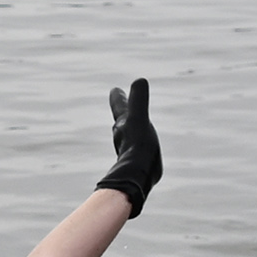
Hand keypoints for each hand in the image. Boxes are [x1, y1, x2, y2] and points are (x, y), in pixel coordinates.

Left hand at [101, 78, 160, 212]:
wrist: (136, 176)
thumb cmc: (137, 146)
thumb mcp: (139, 119)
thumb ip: (139, 100)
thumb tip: (139, 80)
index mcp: (124, 124)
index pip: (120, 107)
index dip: (118, 98)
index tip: (115, 90)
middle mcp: (124, 136)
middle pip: (122, 121)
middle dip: (123, 112)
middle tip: (121, 105)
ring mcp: (129, 150)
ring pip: (128, 136)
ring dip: (129, 130)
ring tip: (131, 128)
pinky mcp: (137, 164)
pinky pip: (136, 151)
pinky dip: (137, 147)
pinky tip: (141, 154)